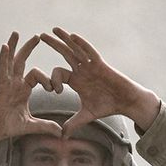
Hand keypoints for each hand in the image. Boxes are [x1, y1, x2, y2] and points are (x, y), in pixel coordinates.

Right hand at [0, 32, 63, 165]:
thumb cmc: (8, 127)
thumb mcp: (31, 125)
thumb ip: (46, 126)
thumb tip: (61, 132)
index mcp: (23, 89)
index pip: (37, 76)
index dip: (47, 80)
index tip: (54, 90)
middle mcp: (14, 83)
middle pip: (22, 61)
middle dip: (29, 48)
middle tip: (38, 35)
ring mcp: (6, 84)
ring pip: (11, 61)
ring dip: (14, 46)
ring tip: (17, 32)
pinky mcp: (0, 87)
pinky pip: (2, 70)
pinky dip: (3, 58)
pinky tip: (5, 46)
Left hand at [39, 28, 160, 133]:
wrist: (125, 102)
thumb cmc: (108, 106)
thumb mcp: (87, 115)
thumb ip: (73, 123)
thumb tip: (62, 136)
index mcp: (76, 80)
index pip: (59, 74)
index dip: (53, 80)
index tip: (52, 90)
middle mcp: (82, 69)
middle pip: (64, 54)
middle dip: (53, 45)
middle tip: (40, 36)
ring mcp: (91, 65)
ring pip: (75, 49)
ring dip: (64, 40)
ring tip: (53, 30)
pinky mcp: (101, 64)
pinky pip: (89, 52)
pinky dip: (81, 44)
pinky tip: (72, 37)